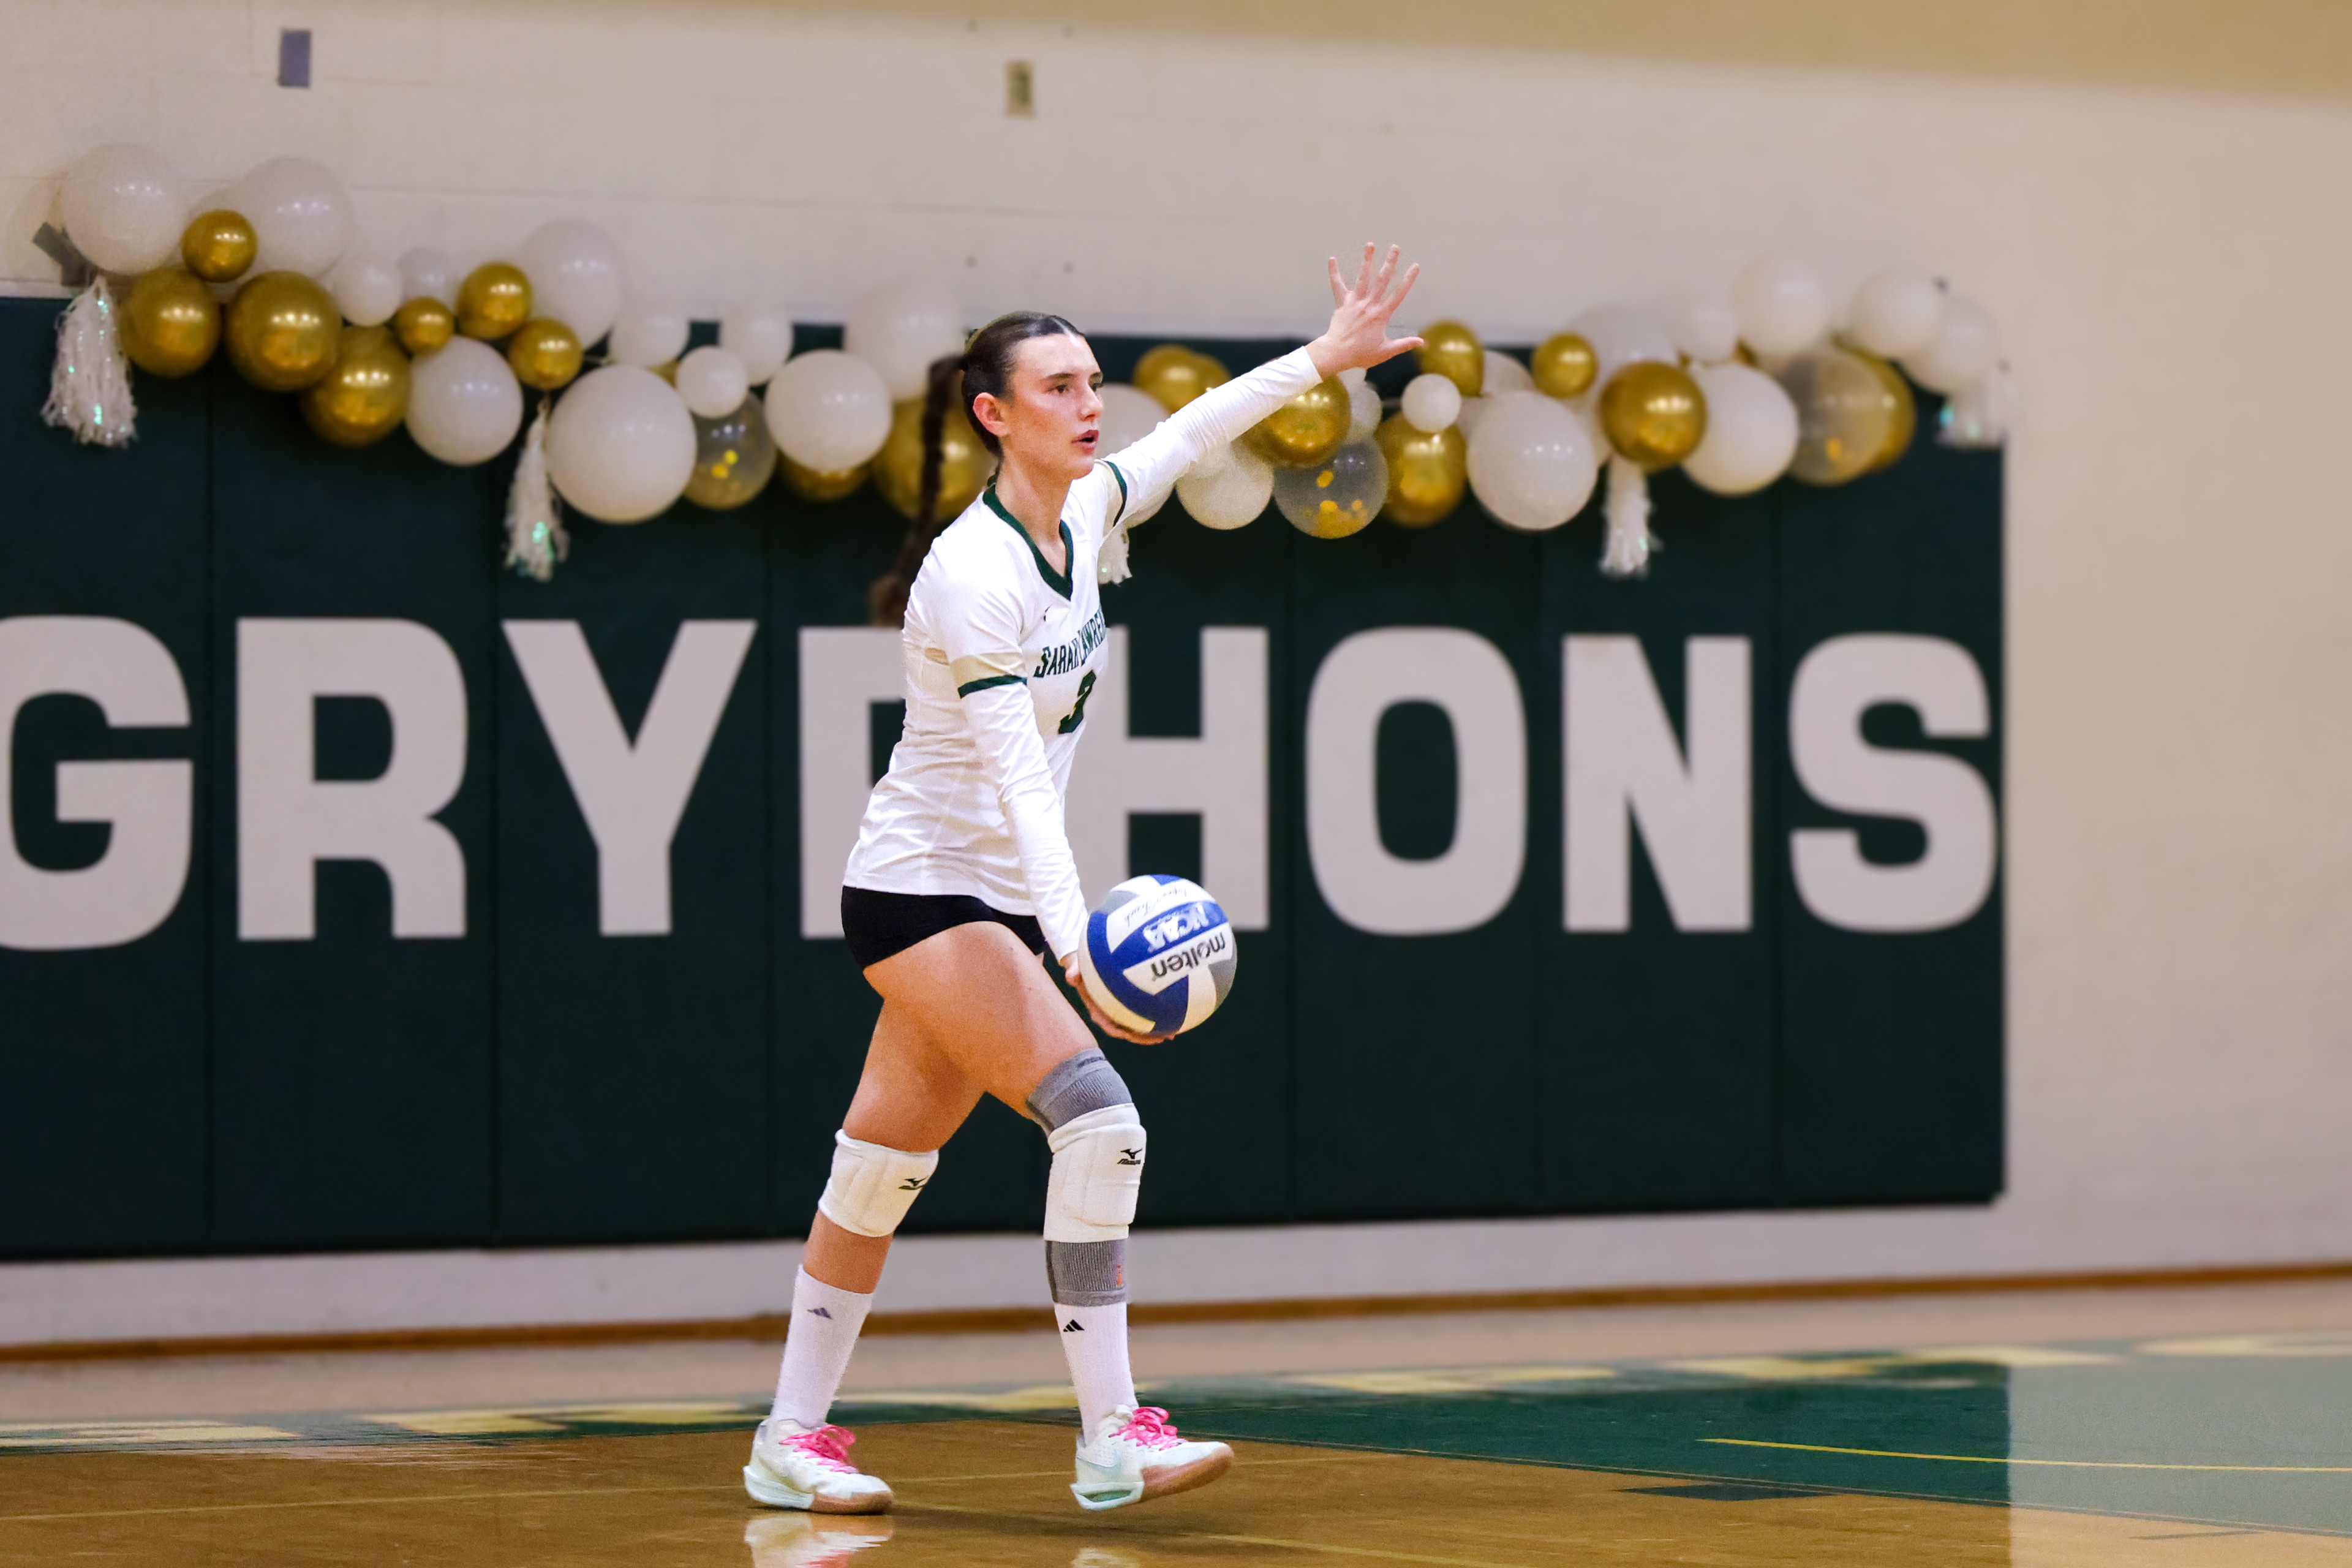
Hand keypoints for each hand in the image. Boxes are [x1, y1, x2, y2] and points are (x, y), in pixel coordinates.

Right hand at [1065, 960, 1170, 1044]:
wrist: (1087, 965)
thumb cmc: (1083, 967)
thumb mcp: (1077, 968)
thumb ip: (1074, 972)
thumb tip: (1071, 976)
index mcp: (1098, 1011)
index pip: (1110, 1026)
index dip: (1123, 1033)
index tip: (1134, 1035)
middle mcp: (1111, 1015)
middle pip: (1130, 1031)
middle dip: (1146, 1037)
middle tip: (1164, 1037)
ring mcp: (1121, 1012)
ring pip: (1139, 1026)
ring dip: (1155, 1031)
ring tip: (1173, 1032)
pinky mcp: (1129, 1005)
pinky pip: (1143, 1013)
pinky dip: (1156, 1016)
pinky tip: (1173, 1013)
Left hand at [1306, 242, 1423, 378]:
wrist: (1337, 353)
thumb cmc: (1361, 354)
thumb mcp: (1386, 351)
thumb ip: (1404, 345)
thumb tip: (1423, 342)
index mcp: (1381, 315)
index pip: (1398, 294)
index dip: (1408, 279)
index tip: (1415, 266)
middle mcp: (1369, 304)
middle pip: (1382, 280)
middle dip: (1389, 262)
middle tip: (1395, 247)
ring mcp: (1355, 302)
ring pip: (1362, 277)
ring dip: (1367, 260)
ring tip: (1370, 244)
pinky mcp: (1342, 303)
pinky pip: (1337, 285)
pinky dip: (1334, 273)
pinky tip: (1332, 259)